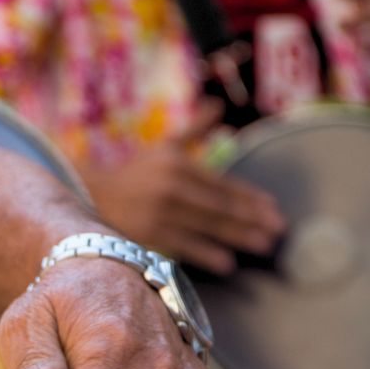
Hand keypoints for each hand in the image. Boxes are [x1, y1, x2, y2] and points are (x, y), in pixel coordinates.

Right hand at [82, 101, 284, 274]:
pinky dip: (207, 254)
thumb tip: (217, 105)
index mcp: (179, 164)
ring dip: (238, 237)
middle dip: (252, 218)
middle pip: (220, 206)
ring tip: (263, 246)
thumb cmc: (134, 172)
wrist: (91, 194)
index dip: (250, 197)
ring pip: (207, 226)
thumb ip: (194, 129)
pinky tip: (228, 263)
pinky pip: (184, 245)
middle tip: (278, 230)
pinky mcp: (148, 233)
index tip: (273, 208)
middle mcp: (173, 185)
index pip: (223, 184)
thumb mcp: (164, 147)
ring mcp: (160, 211)